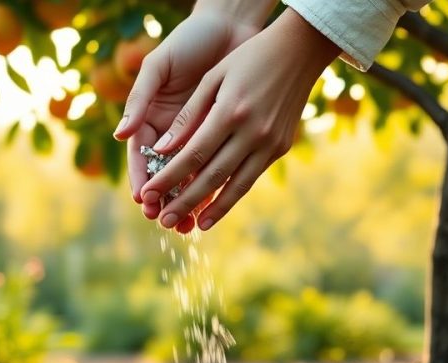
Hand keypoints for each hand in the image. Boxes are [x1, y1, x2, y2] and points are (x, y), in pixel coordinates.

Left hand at [139, 9, 339, 231]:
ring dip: (211, 208)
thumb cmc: (248, 58)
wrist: (300, 50)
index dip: (168, 177)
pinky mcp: (281, 147)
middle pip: (212, 176)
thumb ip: (188, 116)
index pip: (192, 154)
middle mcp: (251, 131)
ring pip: (235, 184)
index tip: (148, 193)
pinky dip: (233, 196)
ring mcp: (269, 142)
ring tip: (191, 227)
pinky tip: (217, 210)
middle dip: (184, 201)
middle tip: (163, 221)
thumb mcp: (213, 78)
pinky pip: (252, 177)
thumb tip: (162, 150)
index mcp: (230, 111)